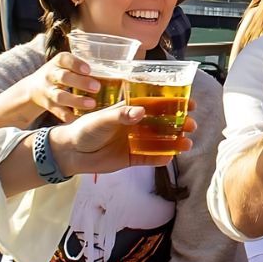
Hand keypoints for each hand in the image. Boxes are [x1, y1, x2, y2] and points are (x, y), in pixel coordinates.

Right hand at [24, 52, 100, 121]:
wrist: (33, 88)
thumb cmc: (59, 73)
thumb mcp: (66, 65)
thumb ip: (84, 67)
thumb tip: (116, 69)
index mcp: (58, 62)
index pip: (64, 59)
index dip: (76, 64)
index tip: (88, 69)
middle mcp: (51, 75)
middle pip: (63, 77)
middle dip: (80, 82)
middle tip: (97, 87)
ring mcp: (48, 91)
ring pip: (60, 96)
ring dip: (76, 101)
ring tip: (92, 104)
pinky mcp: (48, 106)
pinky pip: (58, 112)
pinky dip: (69, 116)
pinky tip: (81, 119)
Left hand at [50, 102, 197, 174]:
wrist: (71, 152)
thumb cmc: (84, 129)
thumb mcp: (101, 119)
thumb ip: (120, 115)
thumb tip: (141, 112)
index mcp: (130, 110)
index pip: (156, 105)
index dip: (174, 103)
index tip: (190, 103)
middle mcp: (136, 125)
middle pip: (163, 123)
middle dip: (179, 124)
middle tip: (192, 125)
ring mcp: (135, 142)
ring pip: (160, 141)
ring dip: (174, 142)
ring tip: (187, 144)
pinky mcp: (131, 158)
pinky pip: (149, 158)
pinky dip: (160, 158)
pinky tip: (170, 158)